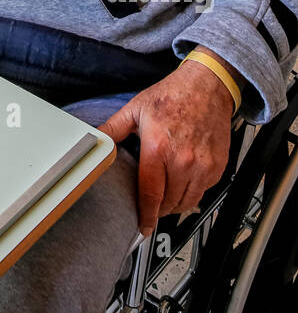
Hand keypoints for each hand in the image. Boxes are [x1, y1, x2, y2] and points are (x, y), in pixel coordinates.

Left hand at [100, 61, 233, 236]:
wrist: (207, 85)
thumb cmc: (172, 95)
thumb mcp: (136, 109)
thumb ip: (113, 129)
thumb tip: (95, 140)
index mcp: (158, 148)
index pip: (151, 194)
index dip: (146, 215)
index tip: (143, 227)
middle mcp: (183, 160)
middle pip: (169, 202)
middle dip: (158, 208)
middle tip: (151, 202)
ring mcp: (203, 165)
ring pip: (187, 202)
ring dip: (175, 204)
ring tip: (166, 194)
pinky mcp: (217, 166)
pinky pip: (204, 191)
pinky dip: (192, 192)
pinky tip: (183, 179)